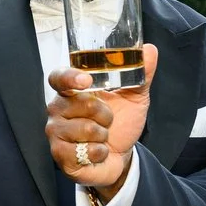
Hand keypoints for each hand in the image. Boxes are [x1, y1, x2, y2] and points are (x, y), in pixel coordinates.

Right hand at [44, 44, 158, 199]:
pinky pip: (85, 151)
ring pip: (85, 129)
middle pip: (81, 104)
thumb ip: (140, 73)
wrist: (121, 156)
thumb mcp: (134, 97)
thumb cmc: (121, 122)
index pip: (59, 77)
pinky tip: (98, 152)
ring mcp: (56, 132)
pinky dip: (100, 153)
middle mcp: (58, 109)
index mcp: (72, 90)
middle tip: (108, 119)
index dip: (69, 77)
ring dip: (103, 135)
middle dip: (105, 114)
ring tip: (102, 137)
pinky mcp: (60, 155)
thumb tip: (149, 49)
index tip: (85, 80)